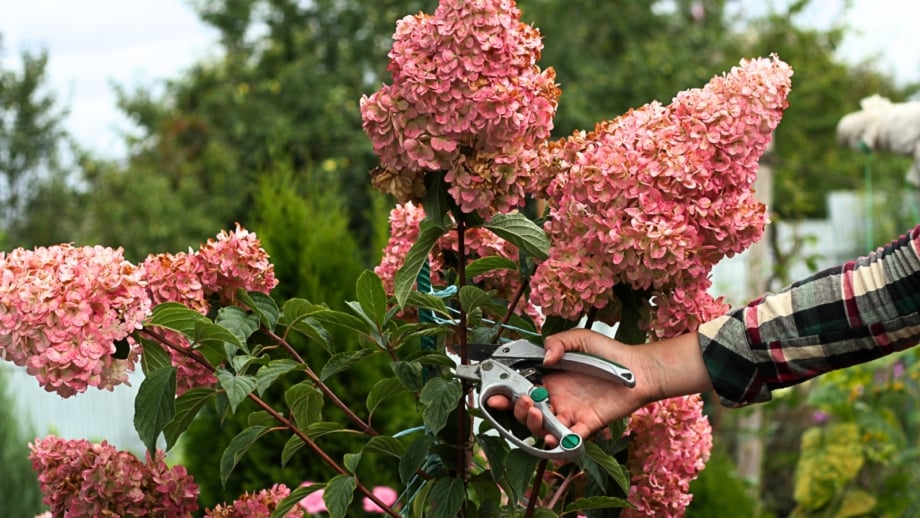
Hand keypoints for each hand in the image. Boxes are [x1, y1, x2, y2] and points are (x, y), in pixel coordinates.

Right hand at [486, 329, 648, 444]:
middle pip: (526, 412)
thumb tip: (545, 358)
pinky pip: (568, 438)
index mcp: (549, 379)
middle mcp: (556, 398)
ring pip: (542, 427)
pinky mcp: (586, 424)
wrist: (639, 369)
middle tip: (520, 400)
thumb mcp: (580, 338)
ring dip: (533, 424)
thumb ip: (558, 342)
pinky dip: (558, 441)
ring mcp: (570, 413)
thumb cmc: (608, 353)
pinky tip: (551, 436)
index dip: (504, 394)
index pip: (520, 389)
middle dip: (516, 410)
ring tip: (535, 411)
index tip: (492, 395)